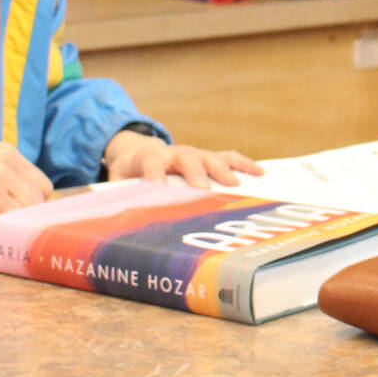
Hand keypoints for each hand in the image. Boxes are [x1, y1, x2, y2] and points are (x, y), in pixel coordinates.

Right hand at [0, 142, 53, 235]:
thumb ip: (11, 186)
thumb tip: (42, 210)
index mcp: (6, 151)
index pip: (43, 185)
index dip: (27, 204)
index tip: (3, 210)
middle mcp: (5, 156)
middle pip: (41, 196)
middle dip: (21, 212)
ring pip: (30, 209)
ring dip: (6, 220)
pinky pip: (13, 219)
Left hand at [102, 130, 263, 187]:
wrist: (133, 151)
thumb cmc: (127, 175)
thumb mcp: (116, 185)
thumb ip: (120, 199)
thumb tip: (118, 225)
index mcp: (148, 157)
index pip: (151, 162)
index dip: (155, 175)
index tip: (159, 189)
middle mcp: (173, 152)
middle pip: (186, 157)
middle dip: (196, 174)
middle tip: (203, 191)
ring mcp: (192, 153)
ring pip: (210, 156)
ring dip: (222, 169)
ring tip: (234, 184)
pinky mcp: (206, 156)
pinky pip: (227, 157)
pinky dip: (244, 163)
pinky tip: (260, 172)